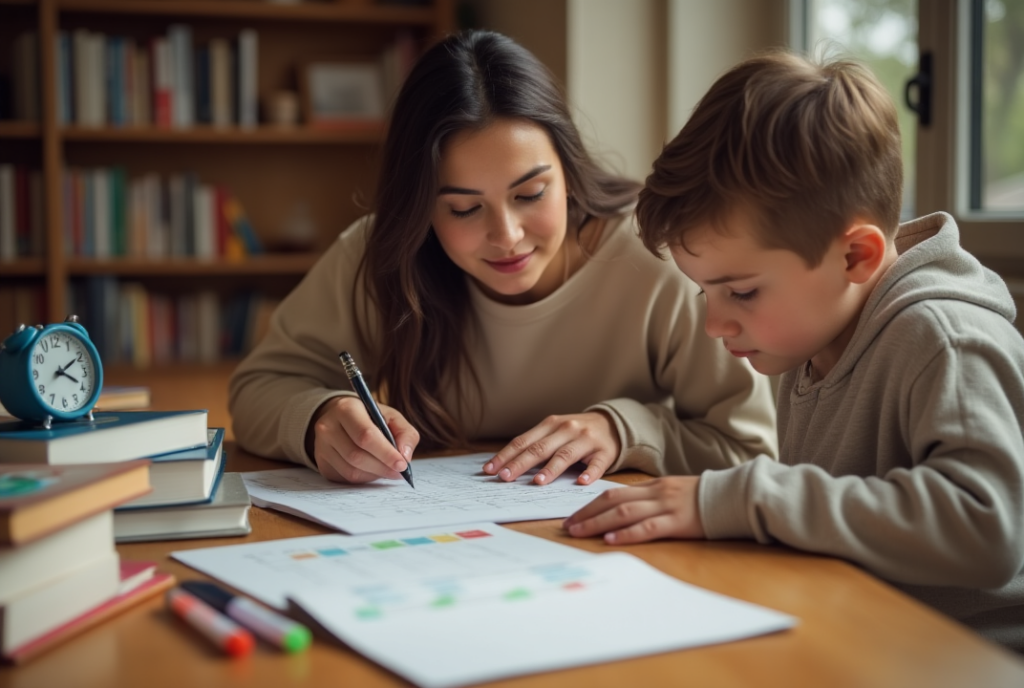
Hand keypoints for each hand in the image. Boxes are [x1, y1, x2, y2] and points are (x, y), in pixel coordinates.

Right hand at [305, 396, 419, 483]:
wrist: (340, 418)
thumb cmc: (370, 417)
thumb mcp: (391, 417)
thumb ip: (405, 433)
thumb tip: (405, 456)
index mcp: (346, 409)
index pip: (366, 435)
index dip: (386, 453)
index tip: (402, 464)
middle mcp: (328, 427)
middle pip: (357, 456)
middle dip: (382, 467)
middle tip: (400, 472)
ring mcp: (321, 446)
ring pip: (351, 470)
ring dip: (374, 474)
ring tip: (388, 470)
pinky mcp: (322, 463)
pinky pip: (345, 478)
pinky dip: (364, 478)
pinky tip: (373, 470)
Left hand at [482, 411, 619, 485]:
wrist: (612, 425)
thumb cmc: (575, 433)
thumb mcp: (555, 432)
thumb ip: (535, 445)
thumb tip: (506, 465)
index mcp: (550, 424)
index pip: (523, 441)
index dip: (506, 455)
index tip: (490, 470)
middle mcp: (567, 429)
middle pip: (540, 448)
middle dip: (521, 463)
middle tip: (505, 477)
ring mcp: (586, 440)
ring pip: (566, 455)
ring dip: (551, 469)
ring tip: (538, 482)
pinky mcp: (604, 452)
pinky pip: (597, 464)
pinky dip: (590, 473)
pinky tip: (581, 482)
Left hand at [562, 476, 704, 543]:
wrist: (733, 497)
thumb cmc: (704, 499)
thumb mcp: (674, 493)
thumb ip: (652, 500)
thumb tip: (625, 512)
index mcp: (653, 486)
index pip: (613, 492)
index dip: (590, 504)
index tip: (573, 516)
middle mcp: (655, 493)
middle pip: (613, 500)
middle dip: (587, 513)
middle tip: (567, 526)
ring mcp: (666, 506)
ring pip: (625, 512)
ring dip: (599, 523)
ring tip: (580, 532)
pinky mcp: (679, 522)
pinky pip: (648, 527)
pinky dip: (628, 534)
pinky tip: (612, 540)